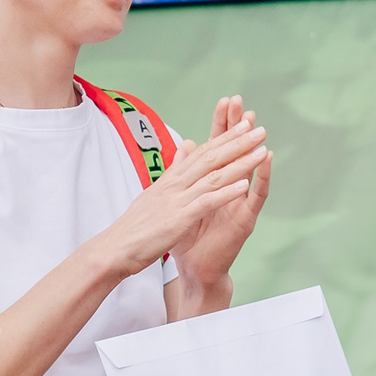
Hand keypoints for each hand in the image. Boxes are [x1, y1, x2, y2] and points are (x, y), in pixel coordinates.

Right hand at [88, 109, 268, 278]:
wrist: (114, 249)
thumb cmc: (134, 227)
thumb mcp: (154, 194)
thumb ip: (173, 171)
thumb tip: (185, 147)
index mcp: (170, 180)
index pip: (201, 153)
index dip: (223, 138)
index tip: (243, 125)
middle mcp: (174, 185)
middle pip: (210, 157)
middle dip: (237, 142)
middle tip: (259, 128)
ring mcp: (176, 200)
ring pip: (213, 176)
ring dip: (240, 162)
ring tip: (261, 150)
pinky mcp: (178, 219)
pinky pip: (206, 202)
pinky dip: (226, 192)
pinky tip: (244, 185)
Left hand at [167, 96, 273, 312]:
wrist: (194, 266)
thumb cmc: (190, 235)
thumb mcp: (184, 197)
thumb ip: (186, 171)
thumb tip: (187, 143)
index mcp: (214, 181)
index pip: (218, 146)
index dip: (222, 124)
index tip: (225, 102)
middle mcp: (231, 187)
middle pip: (235, 151)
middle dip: (238, 128)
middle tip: (242, 104)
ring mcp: (241, 201)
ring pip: (249, 169)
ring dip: (253, 147)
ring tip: (257, 126)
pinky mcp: (246, 218)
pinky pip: (257, 195)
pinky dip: (262, 177)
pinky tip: (266, 158)